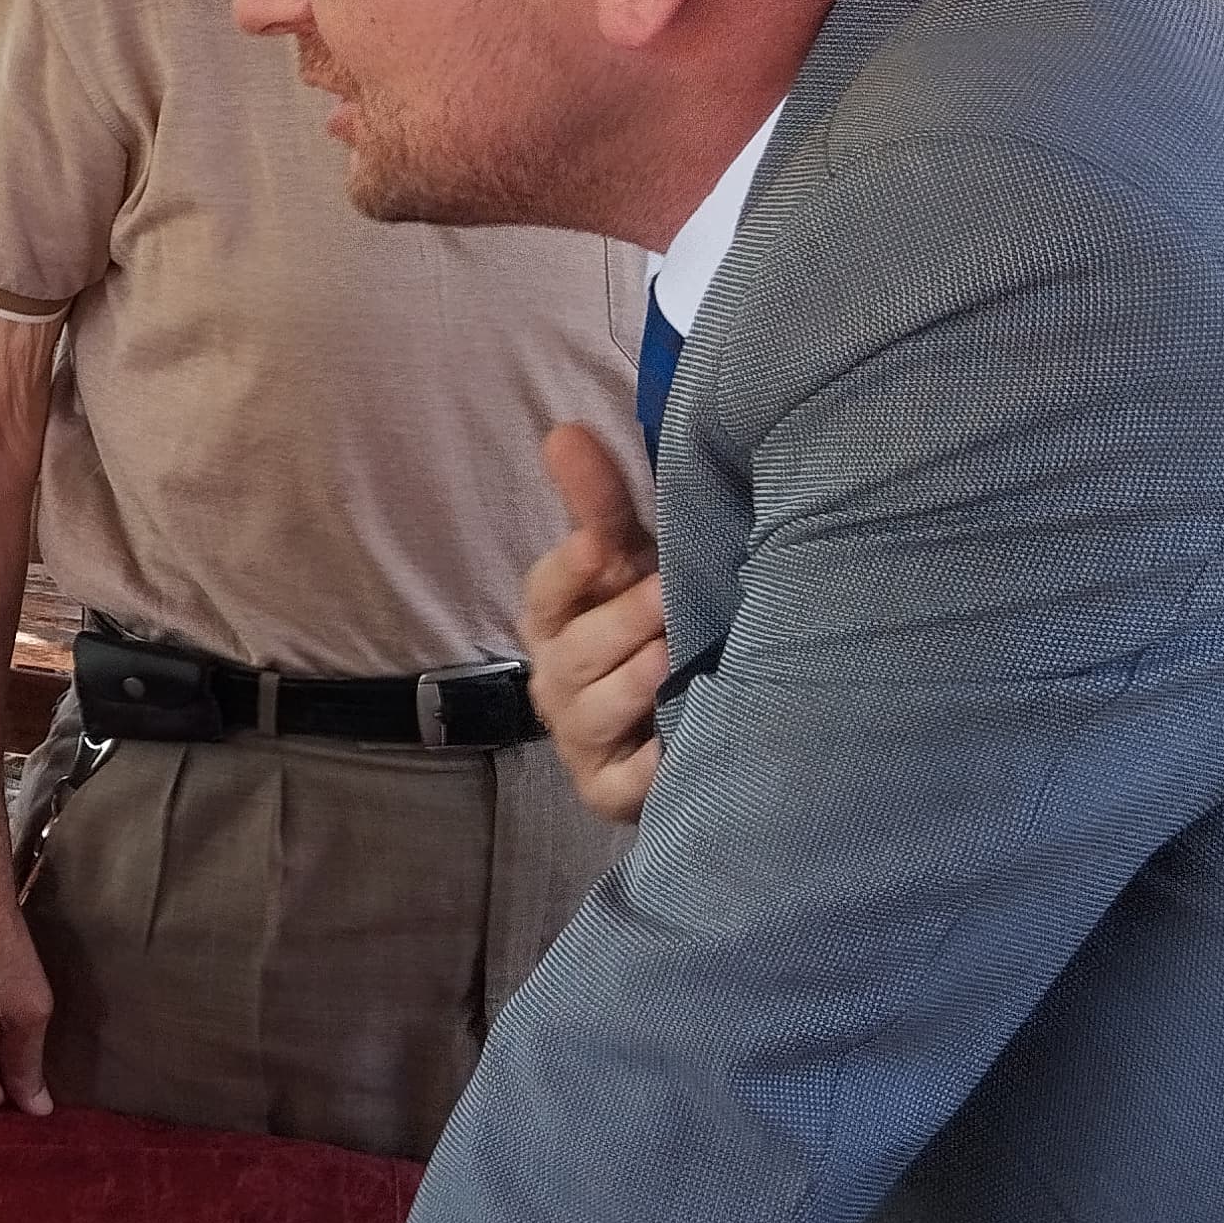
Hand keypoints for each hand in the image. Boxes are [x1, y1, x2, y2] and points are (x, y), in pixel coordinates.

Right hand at [523, 422, 667, 824]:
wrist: (667, 724)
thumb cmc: (646, 623)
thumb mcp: (627, 560)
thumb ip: (597, 501)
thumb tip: (564, 431)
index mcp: (556, 619)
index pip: (547, 592)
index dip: (571, 571)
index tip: (603, 545)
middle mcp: (557, 678)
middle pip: (573, 652)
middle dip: (619, 622)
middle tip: (668, 595)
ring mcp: (581, 738)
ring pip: (592, 713)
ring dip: (631, 685)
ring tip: (671, 658)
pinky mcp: (610, 790)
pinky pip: (624, 784)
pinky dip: (648, 768)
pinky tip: (676, 748)